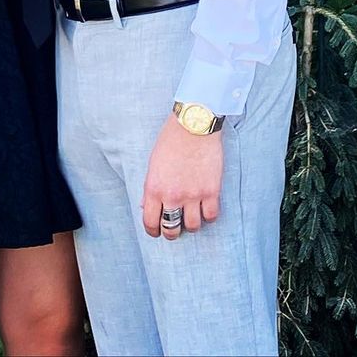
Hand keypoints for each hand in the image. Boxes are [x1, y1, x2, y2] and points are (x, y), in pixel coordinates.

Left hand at [141, 115, 222, 239]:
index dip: (153, 231)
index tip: (156, 231)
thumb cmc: (171, 140)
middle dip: (171, 232)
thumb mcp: (153, 163)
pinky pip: (212, 216)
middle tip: (174, 229)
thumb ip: (150, 187)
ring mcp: (193, 195)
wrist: (193, 125)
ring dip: (191, 224)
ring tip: (191, 217)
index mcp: (154, 188)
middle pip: (171, 229)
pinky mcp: (211, 191)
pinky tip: (206, 209)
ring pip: (193, 226)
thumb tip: (145, 206)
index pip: (150, 222)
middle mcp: (172, 195)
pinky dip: (209, 216)